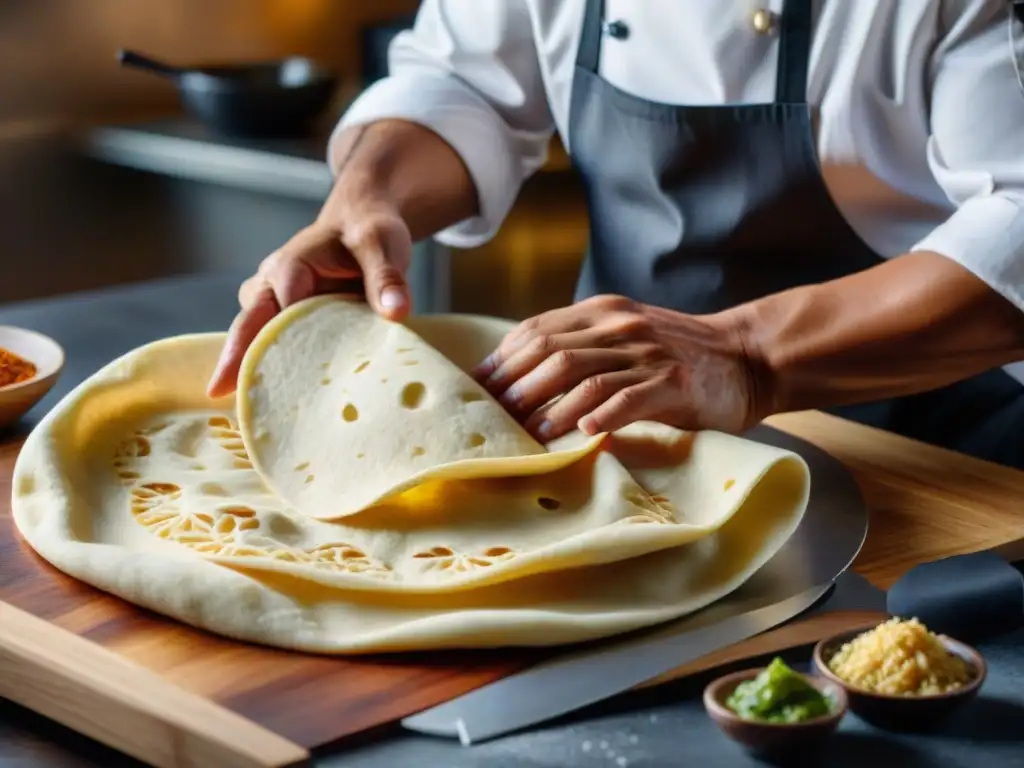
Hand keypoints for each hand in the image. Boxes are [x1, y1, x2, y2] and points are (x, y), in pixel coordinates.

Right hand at [207, 203, 412, 397]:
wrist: (361, 223)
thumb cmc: (368, 230)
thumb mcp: (382, 244)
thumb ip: (387, 277)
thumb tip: (396, 312)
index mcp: (291, 266)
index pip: (281, 308)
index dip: (283, 340)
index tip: (285, 372)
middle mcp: (271, 284)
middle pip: (249, 325)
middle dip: (236, 358)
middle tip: (219, 393)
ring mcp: (272, 302)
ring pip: (254, 337)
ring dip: (251, 366)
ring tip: (249, 407)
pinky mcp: (282, 318)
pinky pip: (270, 343)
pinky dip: (270, 367)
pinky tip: (273, 404)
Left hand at [472, 295, 761, 440]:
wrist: (746, 357)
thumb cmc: (676, 355)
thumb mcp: (626, 336)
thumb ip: (582, 345)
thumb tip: (520, 378)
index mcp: (603, 311)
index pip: (537, 330)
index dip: (503, 360)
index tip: (480, 388)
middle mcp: (621, 326)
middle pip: (552, 352)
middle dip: (516, 386)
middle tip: (495, 417)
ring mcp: (648, 353)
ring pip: (583, 376)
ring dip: (548, 407)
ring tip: (527, 432)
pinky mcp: (673, 382)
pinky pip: (627, 399)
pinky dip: (599, 416)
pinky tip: (581, 434)